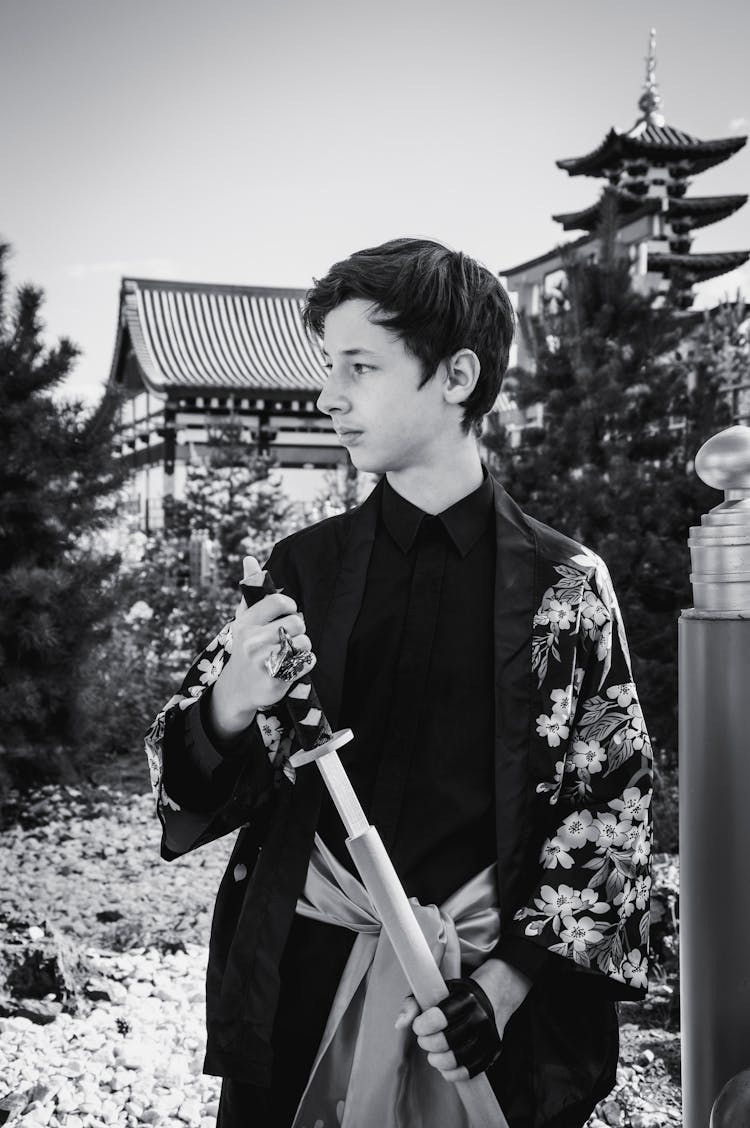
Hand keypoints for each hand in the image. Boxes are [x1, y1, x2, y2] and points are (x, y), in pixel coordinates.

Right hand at [209, 590, 314, 740]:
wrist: (238, 687)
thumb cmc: (246, 646)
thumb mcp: (244, 618)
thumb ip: (251, 589)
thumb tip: (249, 559)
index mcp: (246, 623)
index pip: (279, 602)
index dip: (290, 607)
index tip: (287, 614)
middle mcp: (252, 641)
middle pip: (297, 623)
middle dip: (298, 629)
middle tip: (287, 637)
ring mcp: (263, 662)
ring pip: (304, 642)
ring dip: (303, 647)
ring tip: (290, 651)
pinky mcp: (275, 680)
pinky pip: (307, 662)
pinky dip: (306, 662)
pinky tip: (292, 665)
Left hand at [394, 959, 531, 1082]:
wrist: (491, 998)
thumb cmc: (454, 996)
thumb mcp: (434, 991)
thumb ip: (413, 1005)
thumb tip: (398, 1025)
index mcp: (467, 997)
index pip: (439, 1017)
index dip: (422, 1026)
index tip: (418, 1026)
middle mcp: (481, 1016)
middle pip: (445, 1041)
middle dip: (427, 1043)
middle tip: (423, 1040)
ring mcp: (489, 1036)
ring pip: (457, 1059)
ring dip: (437, 1061)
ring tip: (432, 1054)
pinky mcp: (492, 1053)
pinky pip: (469, 1072)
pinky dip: (451, 1073)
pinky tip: (443, 1066)